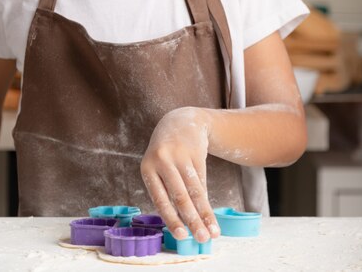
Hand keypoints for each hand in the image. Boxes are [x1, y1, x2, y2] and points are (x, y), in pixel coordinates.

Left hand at [140, 106, 219, 242]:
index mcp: (147, 168)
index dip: (172, 219)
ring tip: (214, 232)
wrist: (180, 122)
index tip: (183, 237)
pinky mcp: (196, 152)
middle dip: (193, 220)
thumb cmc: (166, 154)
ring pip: (195, 190)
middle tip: (203, 240)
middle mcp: (163, 160)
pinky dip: (207, 200)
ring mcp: (180, 155)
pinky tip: (212, 215)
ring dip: (205, 214)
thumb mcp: (158, 168)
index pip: (160, 199)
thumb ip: (166, 191)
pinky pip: (202, 180)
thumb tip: (181, 224)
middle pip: (180, 196)